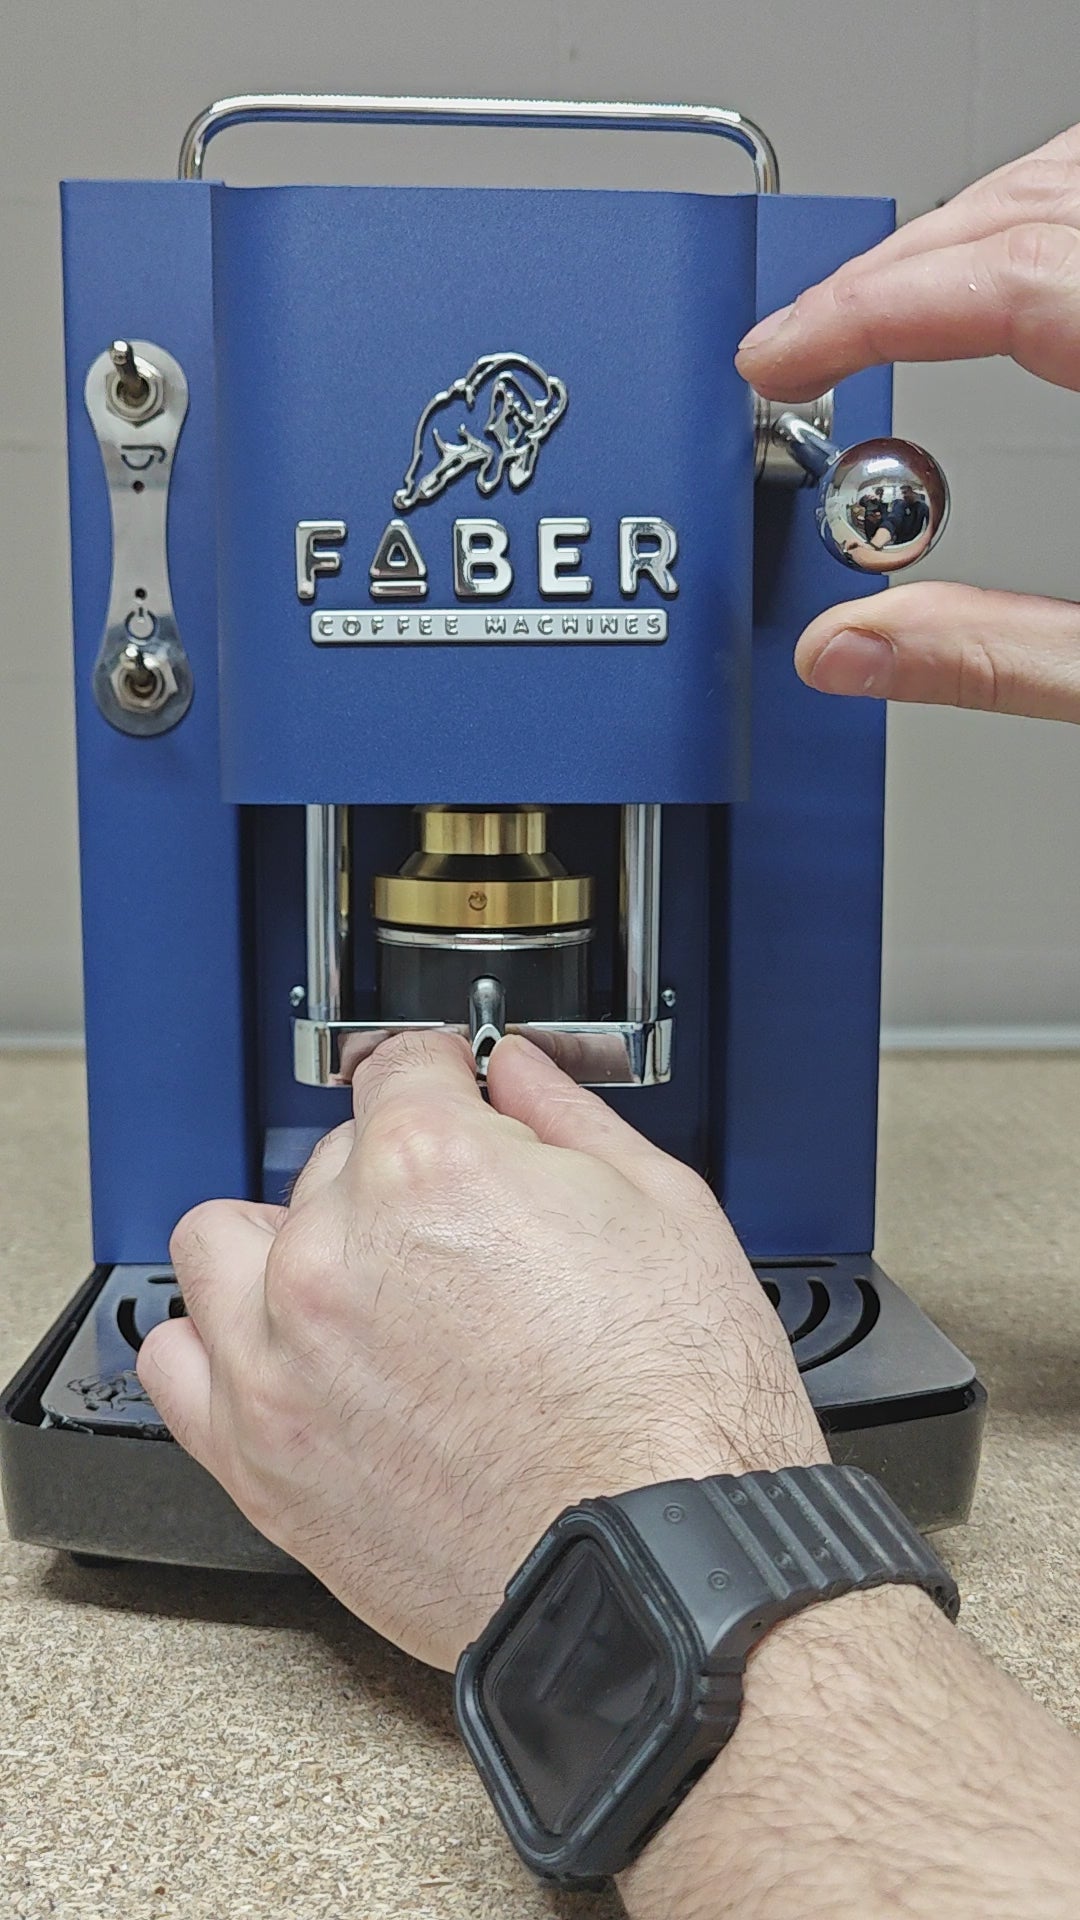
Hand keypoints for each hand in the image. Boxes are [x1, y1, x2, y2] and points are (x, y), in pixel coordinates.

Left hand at [137, 1031, 822, 1670]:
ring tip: (356, 1283)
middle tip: (457, 1232)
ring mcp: (283, 1358)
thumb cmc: (680, 1414)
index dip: (443, 1077)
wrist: (665, 1576)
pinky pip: (177, 1363)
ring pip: (223, 1244)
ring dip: (280, 1245)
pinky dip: (219, 1345)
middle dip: (391, 1177)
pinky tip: (288, 1354)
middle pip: (326, 1159)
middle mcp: (334, 1253)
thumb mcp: (666, 1212)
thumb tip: (518, 1075)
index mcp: (431, 1169)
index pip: (399, 1068)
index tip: (452, 1098)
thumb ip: (568, 1120)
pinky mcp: (261, 1457)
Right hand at [737, 122, 1079, 721]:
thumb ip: (993, 656)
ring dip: (965, 225)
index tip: (772, 355)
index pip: (997, 279)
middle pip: (1026, 208)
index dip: (857, 309)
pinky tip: (1005, 273)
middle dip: (891, 267)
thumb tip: (844, 653)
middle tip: (799, 338)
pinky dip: (1036, 222)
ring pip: (1071, 178)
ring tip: (876, 302)